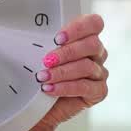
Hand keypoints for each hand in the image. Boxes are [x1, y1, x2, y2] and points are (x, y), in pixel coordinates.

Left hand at [33, 13, 108, 129]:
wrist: (39, 106)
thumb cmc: (41, 76)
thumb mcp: (41, 56)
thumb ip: (45, 43)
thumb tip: (31, 36)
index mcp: (85, 39)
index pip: (94, 23)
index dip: (78, 28)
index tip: (57, 38)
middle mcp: (96, 54)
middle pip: (92, 44)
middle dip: (66, 52)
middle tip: (47, 60)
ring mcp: (99, 73)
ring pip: (87, 66)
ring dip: (62, 72)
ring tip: (43, 77)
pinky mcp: (99, 92)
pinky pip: (86, 87)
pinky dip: (66, 87)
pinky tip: (50, 89)